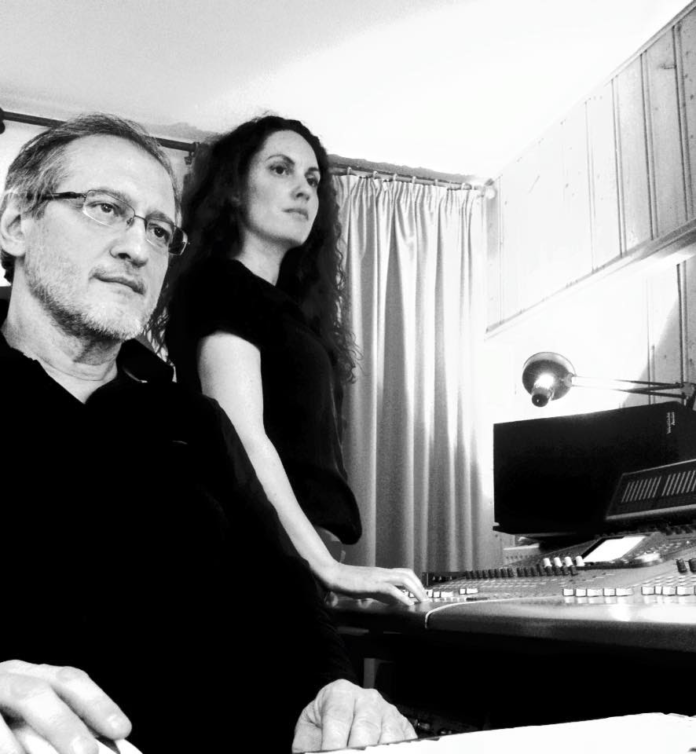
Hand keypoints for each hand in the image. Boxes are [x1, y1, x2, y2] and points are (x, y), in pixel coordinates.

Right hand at [0, 660, 130, 753]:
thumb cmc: (2, 717)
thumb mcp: (26, 713)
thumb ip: (60, 722)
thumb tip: (107, 744)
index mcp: (29, 674)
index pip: (69, 680)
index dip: (96, 703)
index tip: (122, 730)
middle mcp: (4, 678)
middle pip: (37, 696)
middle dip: (64, 727)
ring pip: (0, 724)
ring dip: (20, 750)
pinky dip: (4, 750)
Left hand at [292, 679, 415, 751]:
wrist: (336, 713)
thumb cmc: (323, 723)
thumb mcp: (308, 729)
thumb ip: (309, 746)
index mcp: (341, 693)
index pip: (338, 717)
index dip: (334, 743)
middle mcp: (367, 699)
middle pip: (366, 729)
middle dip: (356, 752)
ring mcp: (388, 712)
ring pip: (389, 737)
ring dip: (378, 753)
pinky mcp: (403, 725)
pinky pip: (405, 741)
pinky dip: (398, 752)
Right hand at [323, 562, 426, 605]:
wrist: (333, 574)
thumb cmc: (348, 581)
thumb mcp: (368, 588)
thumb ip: (380, 593)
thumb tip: (393, 601)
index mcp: (382, 573)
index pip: (405, 573)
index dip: (416, 582)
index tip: (422, 593)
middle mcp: (383, 572)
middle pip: (408, 575)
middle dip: (420, 587)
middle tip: (426, 599)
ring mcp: (378, 577)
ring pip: (403, 579)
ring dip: (415, 590)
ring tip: (421, 601)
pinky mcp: (372, 584)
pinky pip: (391, 589)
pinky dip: (402, 596)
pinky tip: (408, 603)